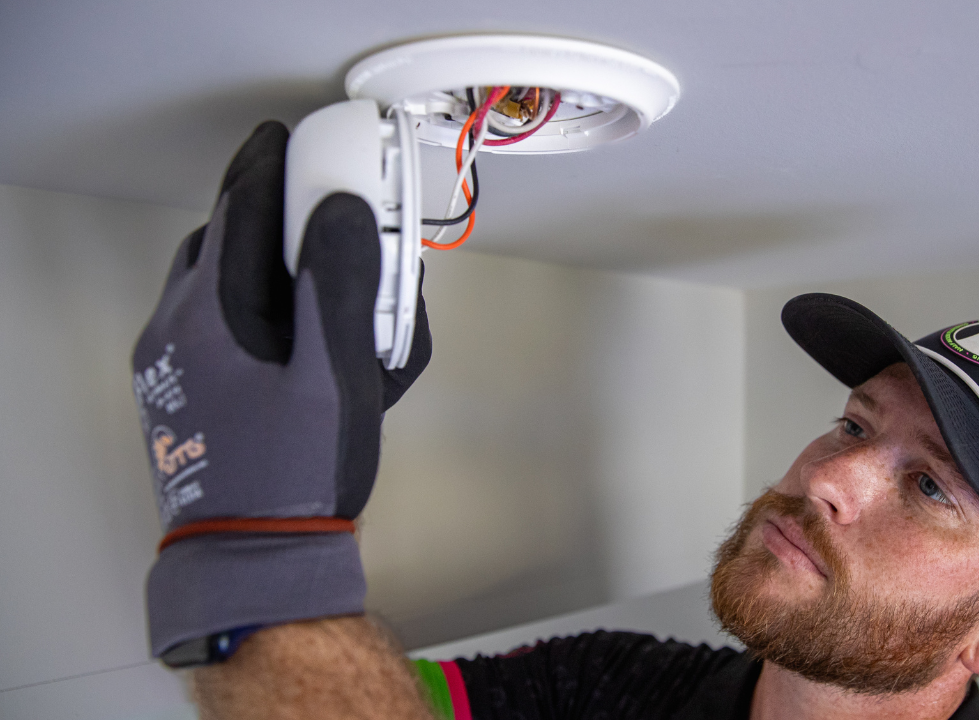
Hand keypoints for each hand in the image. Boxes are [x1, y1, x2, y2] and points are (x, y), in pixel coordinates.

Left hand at [131, 121, 430, 660]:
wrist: (255, 558)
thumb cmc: (296, 471)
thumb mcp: (337, 376)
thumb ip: (340, 287)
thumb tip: (341, 212)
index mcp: (211, 315)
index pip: (240, 208)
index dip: (270, 164)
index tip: (294, 138)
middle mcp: (177, 330)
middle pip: (222, 242)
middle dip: (270, 216)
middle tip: (318, 210)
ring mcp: (172, 364)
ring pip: (216, 285)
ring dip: (264, 266)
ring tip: (321, 283)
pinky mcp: (184, 393)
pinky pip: (214, 326)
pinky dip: (254, 309)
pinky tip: (297, 338)